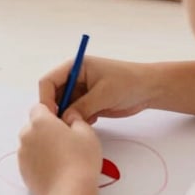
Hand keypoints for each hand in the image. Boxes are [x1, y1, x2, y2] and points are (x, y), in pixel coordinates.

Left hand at [18, 103, 100, 194]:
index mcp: (40, 121)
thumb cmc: (80, 161)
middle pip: (34, 125)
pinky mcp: (22, 171)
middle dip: (46, 130)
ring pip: (32, 143)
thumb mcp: (87, 132)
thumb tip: (68, 116)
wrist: (69, 194)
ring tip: (61, 159)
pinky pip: (30, 160)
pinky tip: (55, 170)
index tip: (63, 121)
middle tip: (65, 142)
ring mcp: (22, 154)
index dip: (51, 112)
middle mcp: (26, 134)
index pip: (39, 107)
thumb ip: (75, 118)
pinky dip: (39, 161)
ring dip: (42, 146)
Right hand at [38, 56, 156, 123]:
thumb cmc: (127, 83)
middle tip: (63, 127)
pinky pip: (75, 114)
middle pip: (53, 96)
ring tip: (80, 125)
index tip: (50, 116)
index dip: (46, 98)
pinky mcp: (88, 104)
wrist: (149, 89)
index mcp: (74, 67)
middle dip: (56, 111)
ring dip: (68, 118)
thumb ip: (82, 106)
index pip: (48, 81)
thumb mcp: (103, 93)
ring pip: (64, 107)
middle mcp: (73, 78)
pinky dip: (79, 121)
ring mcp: (80, 92)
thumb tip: (65, 119)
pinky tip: (91, 123)